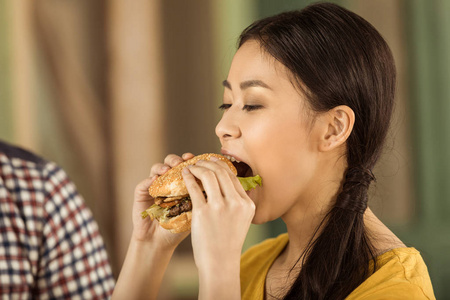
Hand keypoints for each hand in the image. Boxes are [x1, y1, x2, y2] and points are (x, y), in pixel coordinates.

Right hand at [131, 153, 194, 248]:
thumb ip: (200, 197)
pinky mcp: (141, 194)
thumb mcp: (193, 210)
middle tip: (182, 162)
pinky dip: (149, 180)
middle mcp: (167, 182)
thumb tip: (215, 183)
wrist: (160, 242)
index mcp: (181, 183)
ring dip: (163, 166)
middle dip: (176, 160)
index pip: (186, 165)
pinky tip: (155, 180)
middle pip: (171, 162)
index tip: (197, 159)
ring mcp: (153, 186)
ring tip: (168, 170)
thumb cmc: (179, 227)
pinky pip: (143, 183)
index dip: (191, 160)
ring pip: (156, 168)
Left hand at [182, 157, 255, 271]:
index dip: (221, 166)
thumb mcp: (242, 221)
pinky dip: (188, 178)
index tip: (212, 161)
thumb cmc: (228, 243)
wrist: (219, 263)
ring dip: (198, 167)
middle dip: (209, 163)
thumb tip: (228, 184)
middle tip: (200, 161)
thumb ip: (238, 203)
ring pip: (208, 176)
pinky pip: (194, 188)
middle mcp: (235, 203)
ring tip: (191, 167)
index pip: (233, 177)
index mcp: (247, 204)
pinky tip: (184, 175)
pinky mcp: (203, 213)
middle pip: (221, 172)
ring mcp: (219, 207)